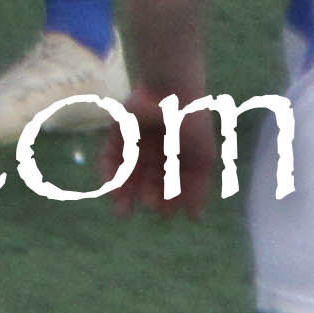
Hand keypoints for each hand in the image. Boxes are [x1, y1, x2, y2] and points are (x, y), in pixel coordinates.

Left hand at [108, 89, 212, 218]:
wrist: (170, 94)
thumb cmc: (191, 125)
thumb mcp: (202, 160)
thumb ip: (197, 188)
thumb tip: (195, 218)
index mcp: (178, 159)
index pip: (171, 186)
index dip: (168, 201)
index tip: (166, 213)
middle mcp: (156, 154)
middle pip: (149, 182)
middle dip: (148, 198)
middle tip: (149, 206)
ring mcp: (137, 145)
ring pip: (128, 175)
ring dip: (124, 194)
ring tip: (123, 212)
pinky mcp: (118, 136)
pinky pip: (111, 159)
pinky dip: (111, 175)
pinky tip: (113, 189)